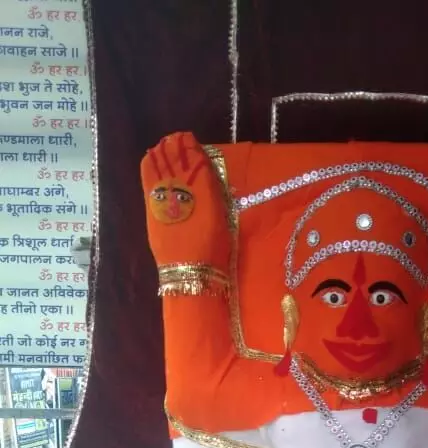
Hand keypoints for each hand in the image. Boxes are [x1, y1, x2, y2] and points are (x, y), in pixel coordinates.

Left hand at [141, 132, 230, 270]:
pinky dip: (149, 166)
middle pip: (177, 162)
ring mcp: (164, 198)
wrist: (191, 272)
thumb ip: (213, 196)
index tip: (189, 138)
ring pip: (162, 167)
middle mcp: (184, 190)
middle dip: (175, 148)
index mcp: (206, 192)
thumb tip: (206, 178)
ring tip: (162, 144)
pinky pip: (149, 180)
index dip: (192, 149)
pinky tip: (148, 157)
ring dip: (162, 154)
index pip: (197, 162)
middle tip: (174, 137)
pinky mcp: (152, 208)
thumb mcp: (221, 220)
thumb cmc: (213, 250)